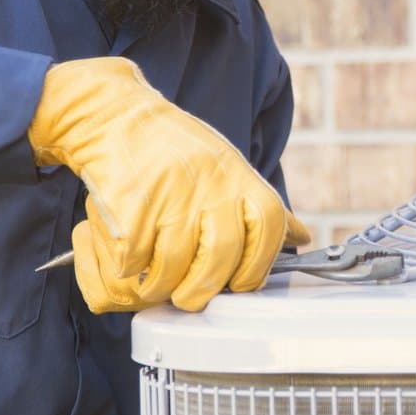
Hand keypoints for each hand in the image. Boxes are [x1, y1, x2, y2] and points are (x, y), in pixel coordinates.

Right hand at [28, 57, 309, 312]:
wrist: (115, 116)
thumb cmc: (173, 149)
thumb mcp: (226, 167)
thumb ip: (259, 206)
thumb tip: (301, 236)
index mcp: (237, 176)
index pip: (269, 226)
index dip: (259, 264)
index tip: (241, 283)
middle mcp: (209, 185)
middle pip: (221, 255)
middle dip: (204, 288)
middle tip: (190, 298)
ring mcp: (169, 194)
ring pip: (174, 265)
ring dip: (162, 285)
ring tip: (154, 284)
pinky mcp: (131, 205)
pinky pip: (134, 258)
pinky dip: (128, 267)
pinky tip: (128, 257)